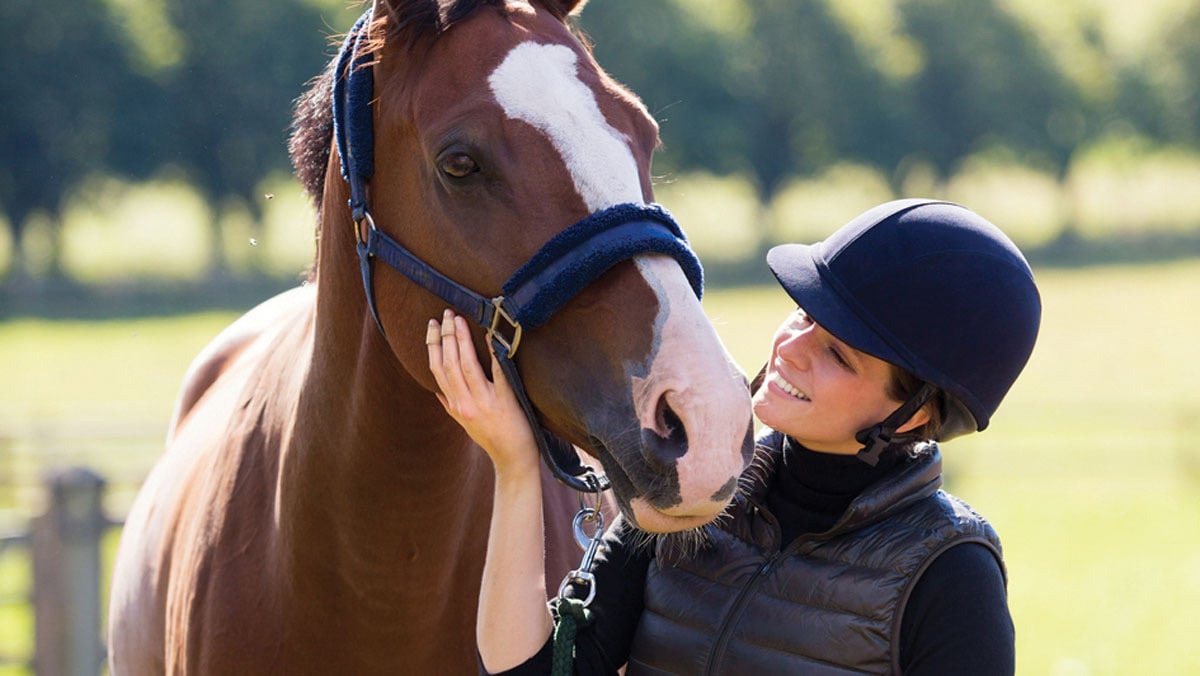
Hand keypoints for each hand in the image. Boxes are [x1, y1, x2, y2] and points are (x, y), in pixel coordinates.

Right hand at [426, 310, 539, 475]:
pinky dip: (493, 352)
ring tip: (459, 319)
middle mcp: (466, 403)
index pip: (437, 370)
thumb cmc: (491, 439)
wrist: (513, 459)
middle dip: (446, 335)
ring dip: (461, 339)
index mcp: (455, 406)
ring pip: (467, 365)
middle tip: (446, 314)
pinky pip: (498, 371)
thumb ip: (450, 407)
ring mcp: (485, 402)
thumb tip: (437, 392)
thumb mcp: (465, 424)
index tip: (432, 326)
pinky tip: (491, 335)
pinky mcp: (506, 400)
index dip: (433, 346)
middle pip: (449, 363)